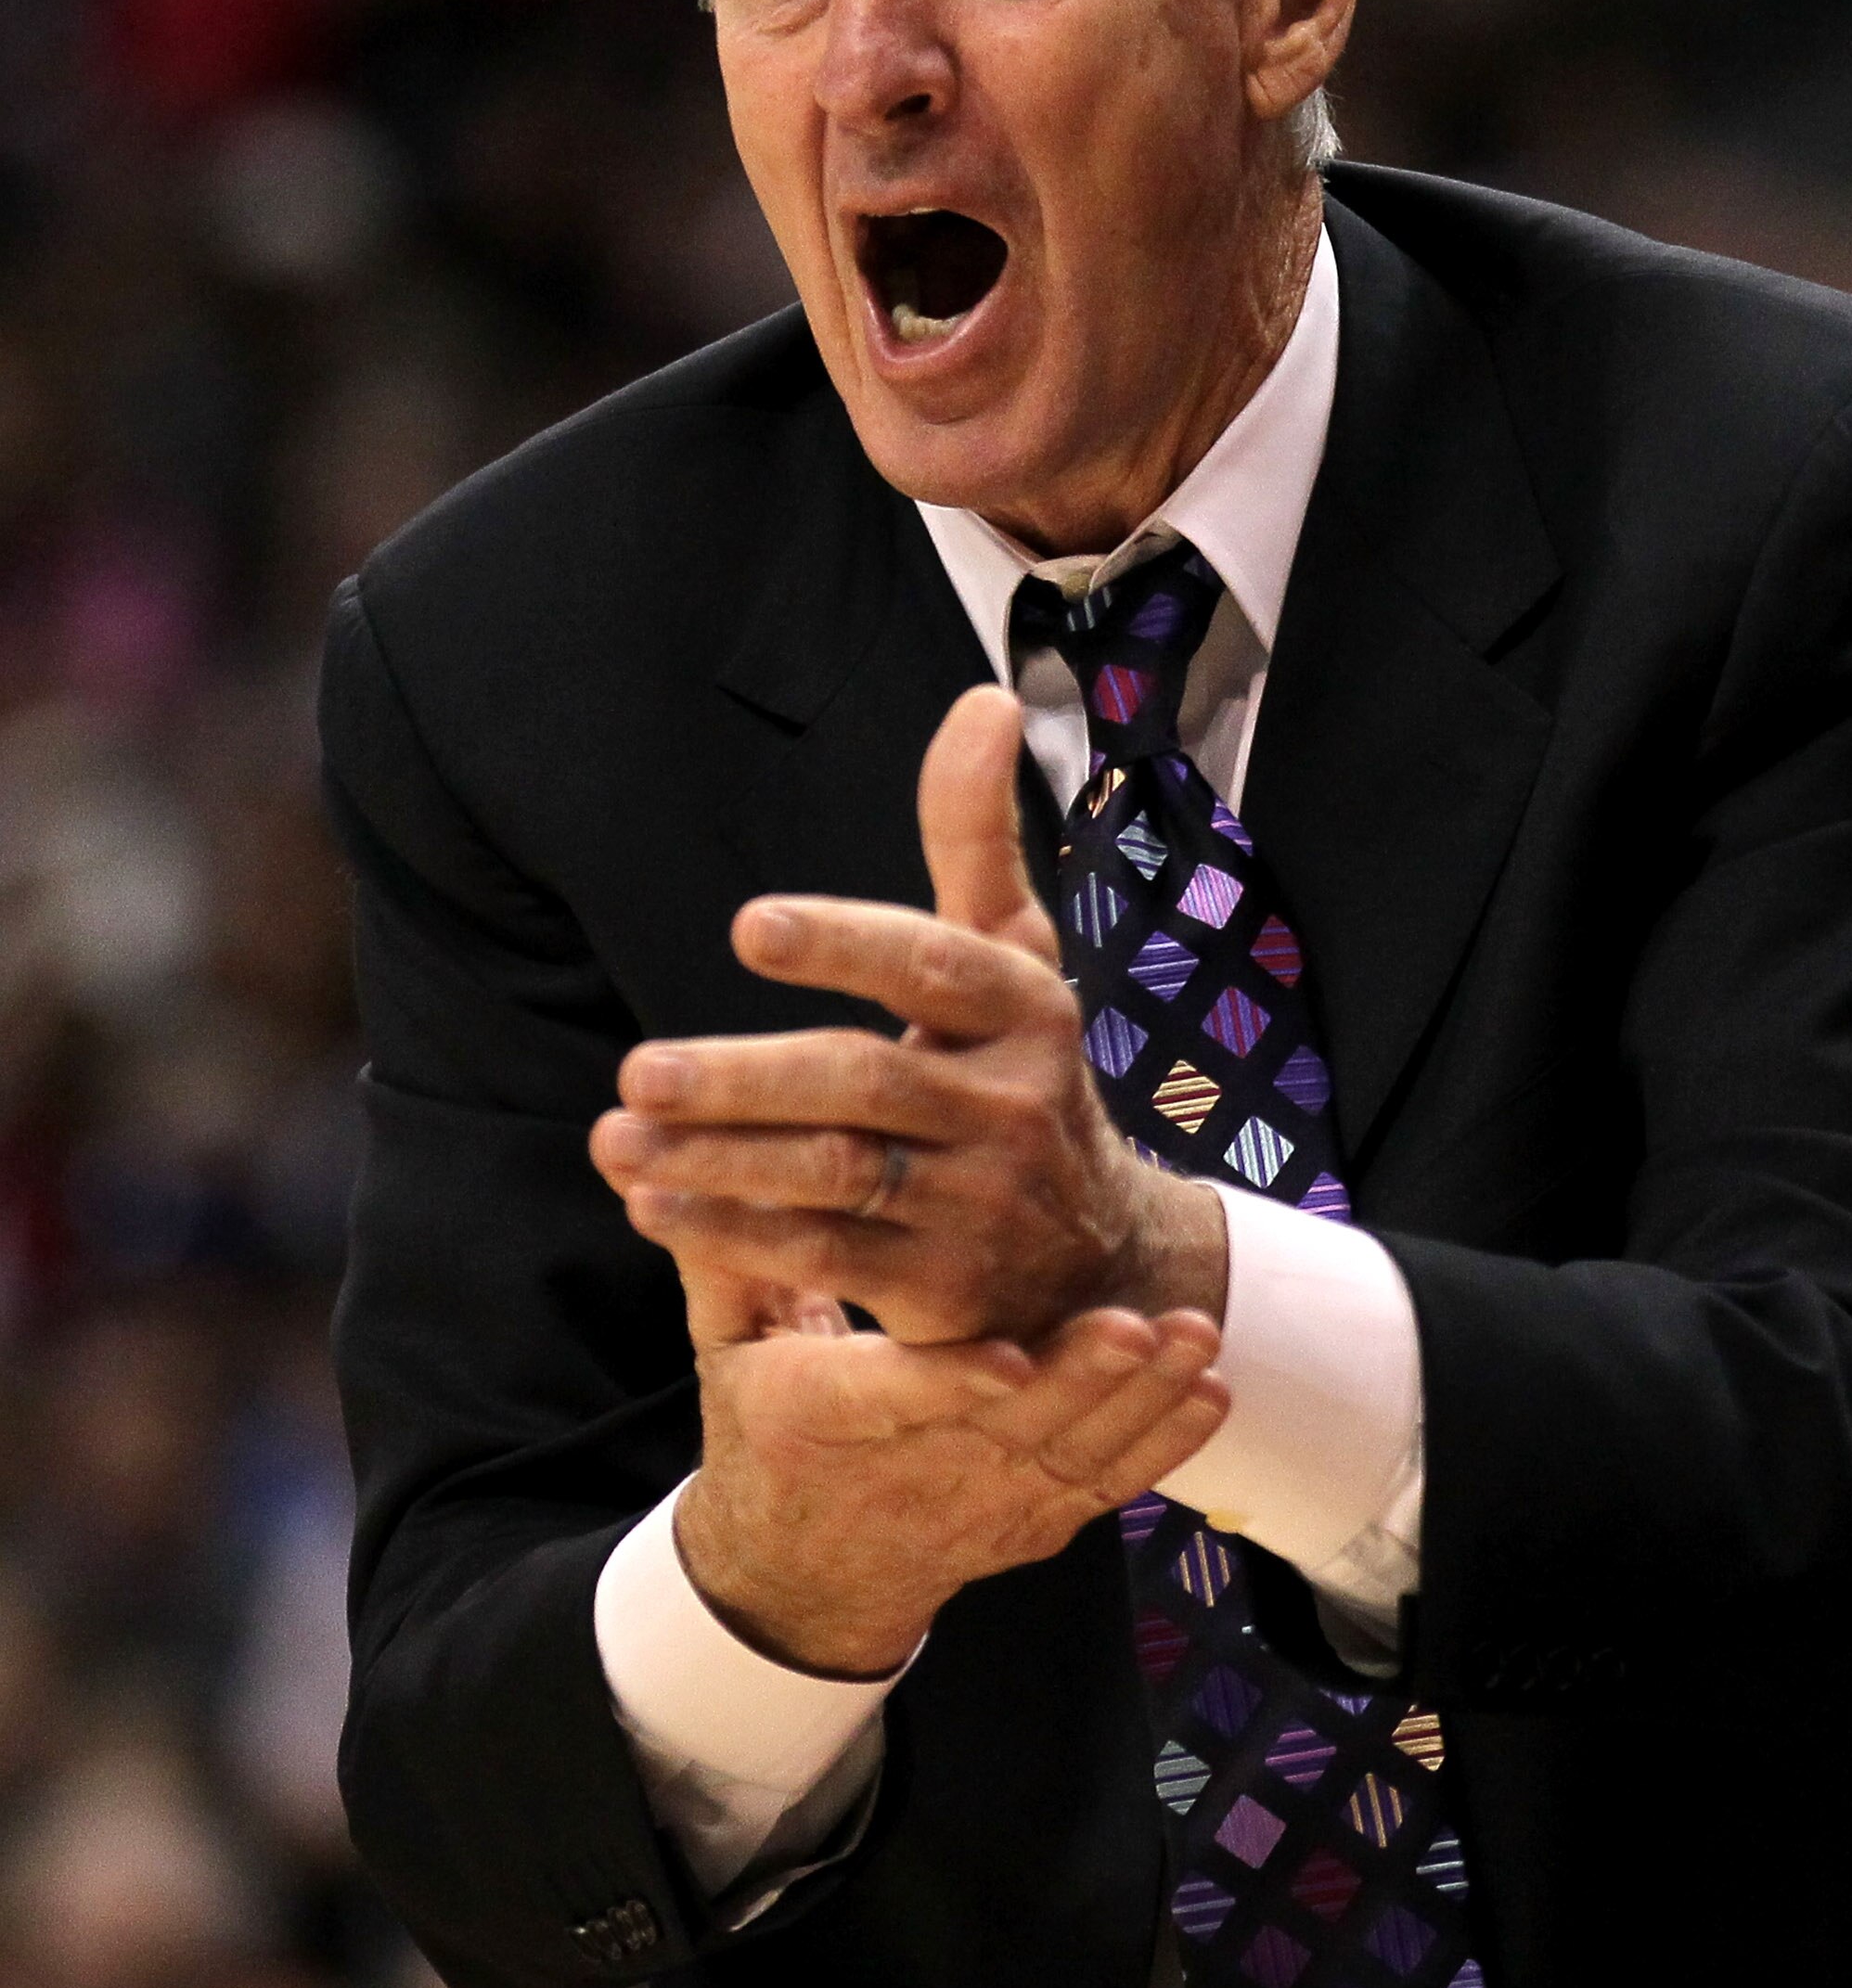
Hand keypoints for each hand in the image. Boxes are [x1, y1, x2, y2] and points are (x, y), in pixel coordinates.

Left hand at [589, 685, 1226, 1346]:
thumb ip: (974, 836)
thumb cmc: (1019, 1075)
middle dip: (746, 1080)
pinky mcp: (946, 1288)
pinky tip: (654, 1205)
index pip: (936, 963)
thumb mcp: (1014, 956)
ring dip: (717, 1160)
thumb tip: (981, 699)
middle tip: (637, 1069)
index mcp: (1030, 1009)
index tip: (749, 928)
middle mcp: (1017, 1104)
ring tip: (616, 1138)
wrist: (1100, 1258)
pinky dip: (733, 1233)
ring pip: (836, 1175)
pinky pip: (826, 1256)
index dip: (846, 944)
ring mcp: (983, 1203)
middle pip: (868, 1080)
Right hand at [673, 1274, 1225, 1676]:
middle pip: (1003, 1432)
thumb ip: (729, 1256)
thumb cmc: (763, 1426)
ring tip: (1192, 1339)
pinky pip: (1103, 1489)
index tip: (1009, 1358)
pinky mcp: (1032, 1523)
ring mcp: (979, 1505)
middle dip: (1077, 1381)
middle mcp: (908, 1473)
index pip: (886, 1401)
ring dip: (1138, 1404)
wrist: (799, 1574)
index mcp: (819, 1423)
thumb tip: (677, 1163)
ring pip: (1067, 1458)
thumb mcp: (727, 1348)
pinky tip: (1208, 1395)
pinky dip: (1160, 1447)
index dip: (950, 1383)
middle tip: (1136, 1326)